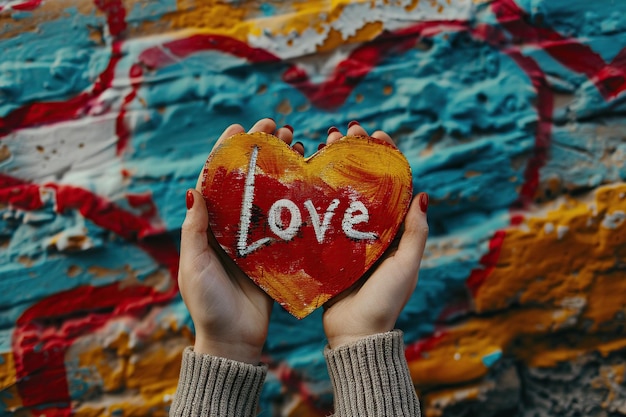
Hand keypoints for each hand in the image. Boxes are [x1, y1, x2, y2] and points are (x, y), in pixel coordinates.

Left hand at [178, 118, 299, 363]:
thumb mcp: (195, 265)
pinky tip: (309, 180)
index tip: (239, 129)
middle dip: (259, 152)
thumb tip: (193, 188)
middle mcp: (232, 227)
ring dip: (281, 168)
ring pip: (268, 194)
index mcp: (208, 227)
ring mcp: (255, 239)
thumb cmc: (208, 304)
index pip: (215, 180)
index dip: (226, 153)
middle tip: (276, 127)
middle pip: (245, 180)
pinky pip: (285, 220)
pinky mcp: (274, 253)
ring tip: (297, 143)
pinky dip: (295, 198)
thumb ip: (196, 229)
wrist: (234, 340)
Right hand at [321, 122, 428, 348]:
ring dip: (332, 167)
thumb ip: (414, 234)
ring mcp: (346, 237)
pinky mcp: (326, 247)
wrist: (355, 334)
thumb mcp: (404, 266)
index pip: (392, 184)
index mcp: (393, 230)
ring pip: (340, 193)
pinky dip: (315, 193)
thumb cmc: (385, 301)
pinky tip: (304, 176)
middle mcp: (370, 228)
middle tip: (342, 133)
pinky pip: (321, 215)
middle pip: (363, 182)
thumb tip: (424, 194)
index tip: (375, 134)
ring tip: (321, 143)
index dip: (385, 156)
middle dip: (355, 154)